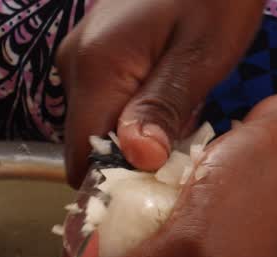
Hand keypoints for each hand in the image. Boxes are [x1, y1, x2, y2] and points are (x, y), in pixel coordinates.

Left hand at [53, 93, 276, 256]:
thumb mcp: (188, 251)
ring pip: (108, 248)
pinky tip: (149, 175)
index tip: (83, 230)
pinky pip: (131, 219)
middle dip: (92, 242)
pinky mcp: (176, 229)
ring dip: (110, 213)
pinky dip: (130, 196)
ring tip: (135, 181)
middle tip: (113, 196)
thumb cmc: (259, 198)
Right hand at [55, 0, 266, 185]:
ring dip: (137, 137)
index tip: (159, 184)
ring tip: (184, 113)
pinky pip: (106, 104)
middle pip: (88, 145)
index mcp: (96, 66)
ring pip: (97, 127)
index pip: (82, 157)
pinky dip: (136, 115)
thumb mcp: (201, 53)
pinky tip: (172, 98)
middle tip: (184, 143)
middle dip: (132, 158)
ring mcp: (80, 58)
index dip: (117, 181)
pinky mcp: (94, 56)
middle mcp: (74, 64)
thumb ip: (164, 105)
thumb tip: (137, 158)